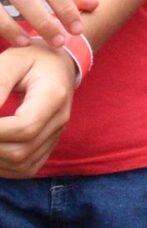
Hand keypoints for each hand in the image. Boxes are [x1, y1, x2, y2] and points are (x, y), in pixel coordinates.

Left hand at [0, 42, 76, 177]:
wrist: (59, 64)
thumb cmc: (32, 59)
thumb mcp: (11, 62)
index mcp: (54, 97)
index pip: (25, 127)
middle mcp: (60, 120)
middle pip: (21, 150)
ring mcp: (57, 135)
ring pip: (23, 163)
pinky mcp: (50, 144)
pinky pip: (28, 168)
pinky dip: (5, 168)